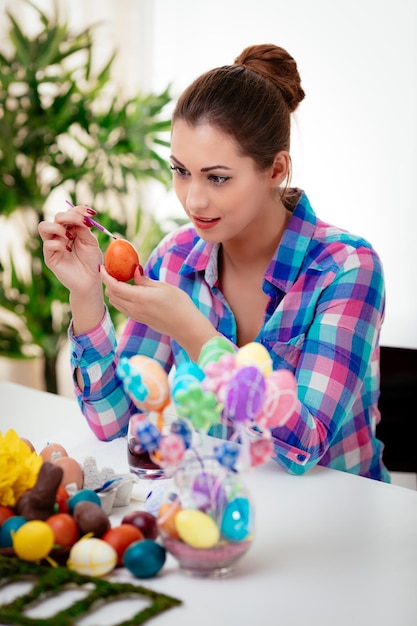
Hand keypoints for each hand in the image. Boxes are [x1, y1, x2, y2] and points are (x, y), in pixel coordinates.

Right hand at [38, 205, 102, 293]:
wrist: (90, 281)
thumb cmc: (92, 261)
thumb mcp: (91, 242)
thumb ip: (84, 229)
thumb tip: (81, 214)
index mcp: (71, 229)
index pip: (69, 213)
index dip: (78, 210)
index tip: (91, 213)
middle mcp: (60, 235)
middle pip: (57, 216)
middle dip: (71, 216)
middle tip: (83, 223)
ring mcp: (53, 245)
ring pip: (44, 226)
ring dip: (58, 227)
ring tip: (70, 236)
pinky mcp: (49, 257)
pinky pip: (48, 244)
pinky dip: (59, 244)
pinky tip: (69, 249)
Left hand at [100, 265, 217, 359]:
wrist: (186, 326)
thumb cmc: (179, 304)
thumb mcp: (162, 287)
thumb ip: (144, 280)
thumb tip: (133, 269)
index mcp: (139, 298)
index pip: (114, 286)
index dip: (105, 276)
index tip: (101, 267)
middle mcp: (134, 308)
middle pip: (111, 294)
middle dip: (108, 282)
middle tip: (113, 270)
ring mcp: (135, 315)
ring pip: (115, 302)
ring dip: (113, 291)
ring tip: (120, 280)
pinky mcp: (139, 319)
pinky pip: (122, 308)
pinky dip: (120, 298)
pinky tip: (129, 291)